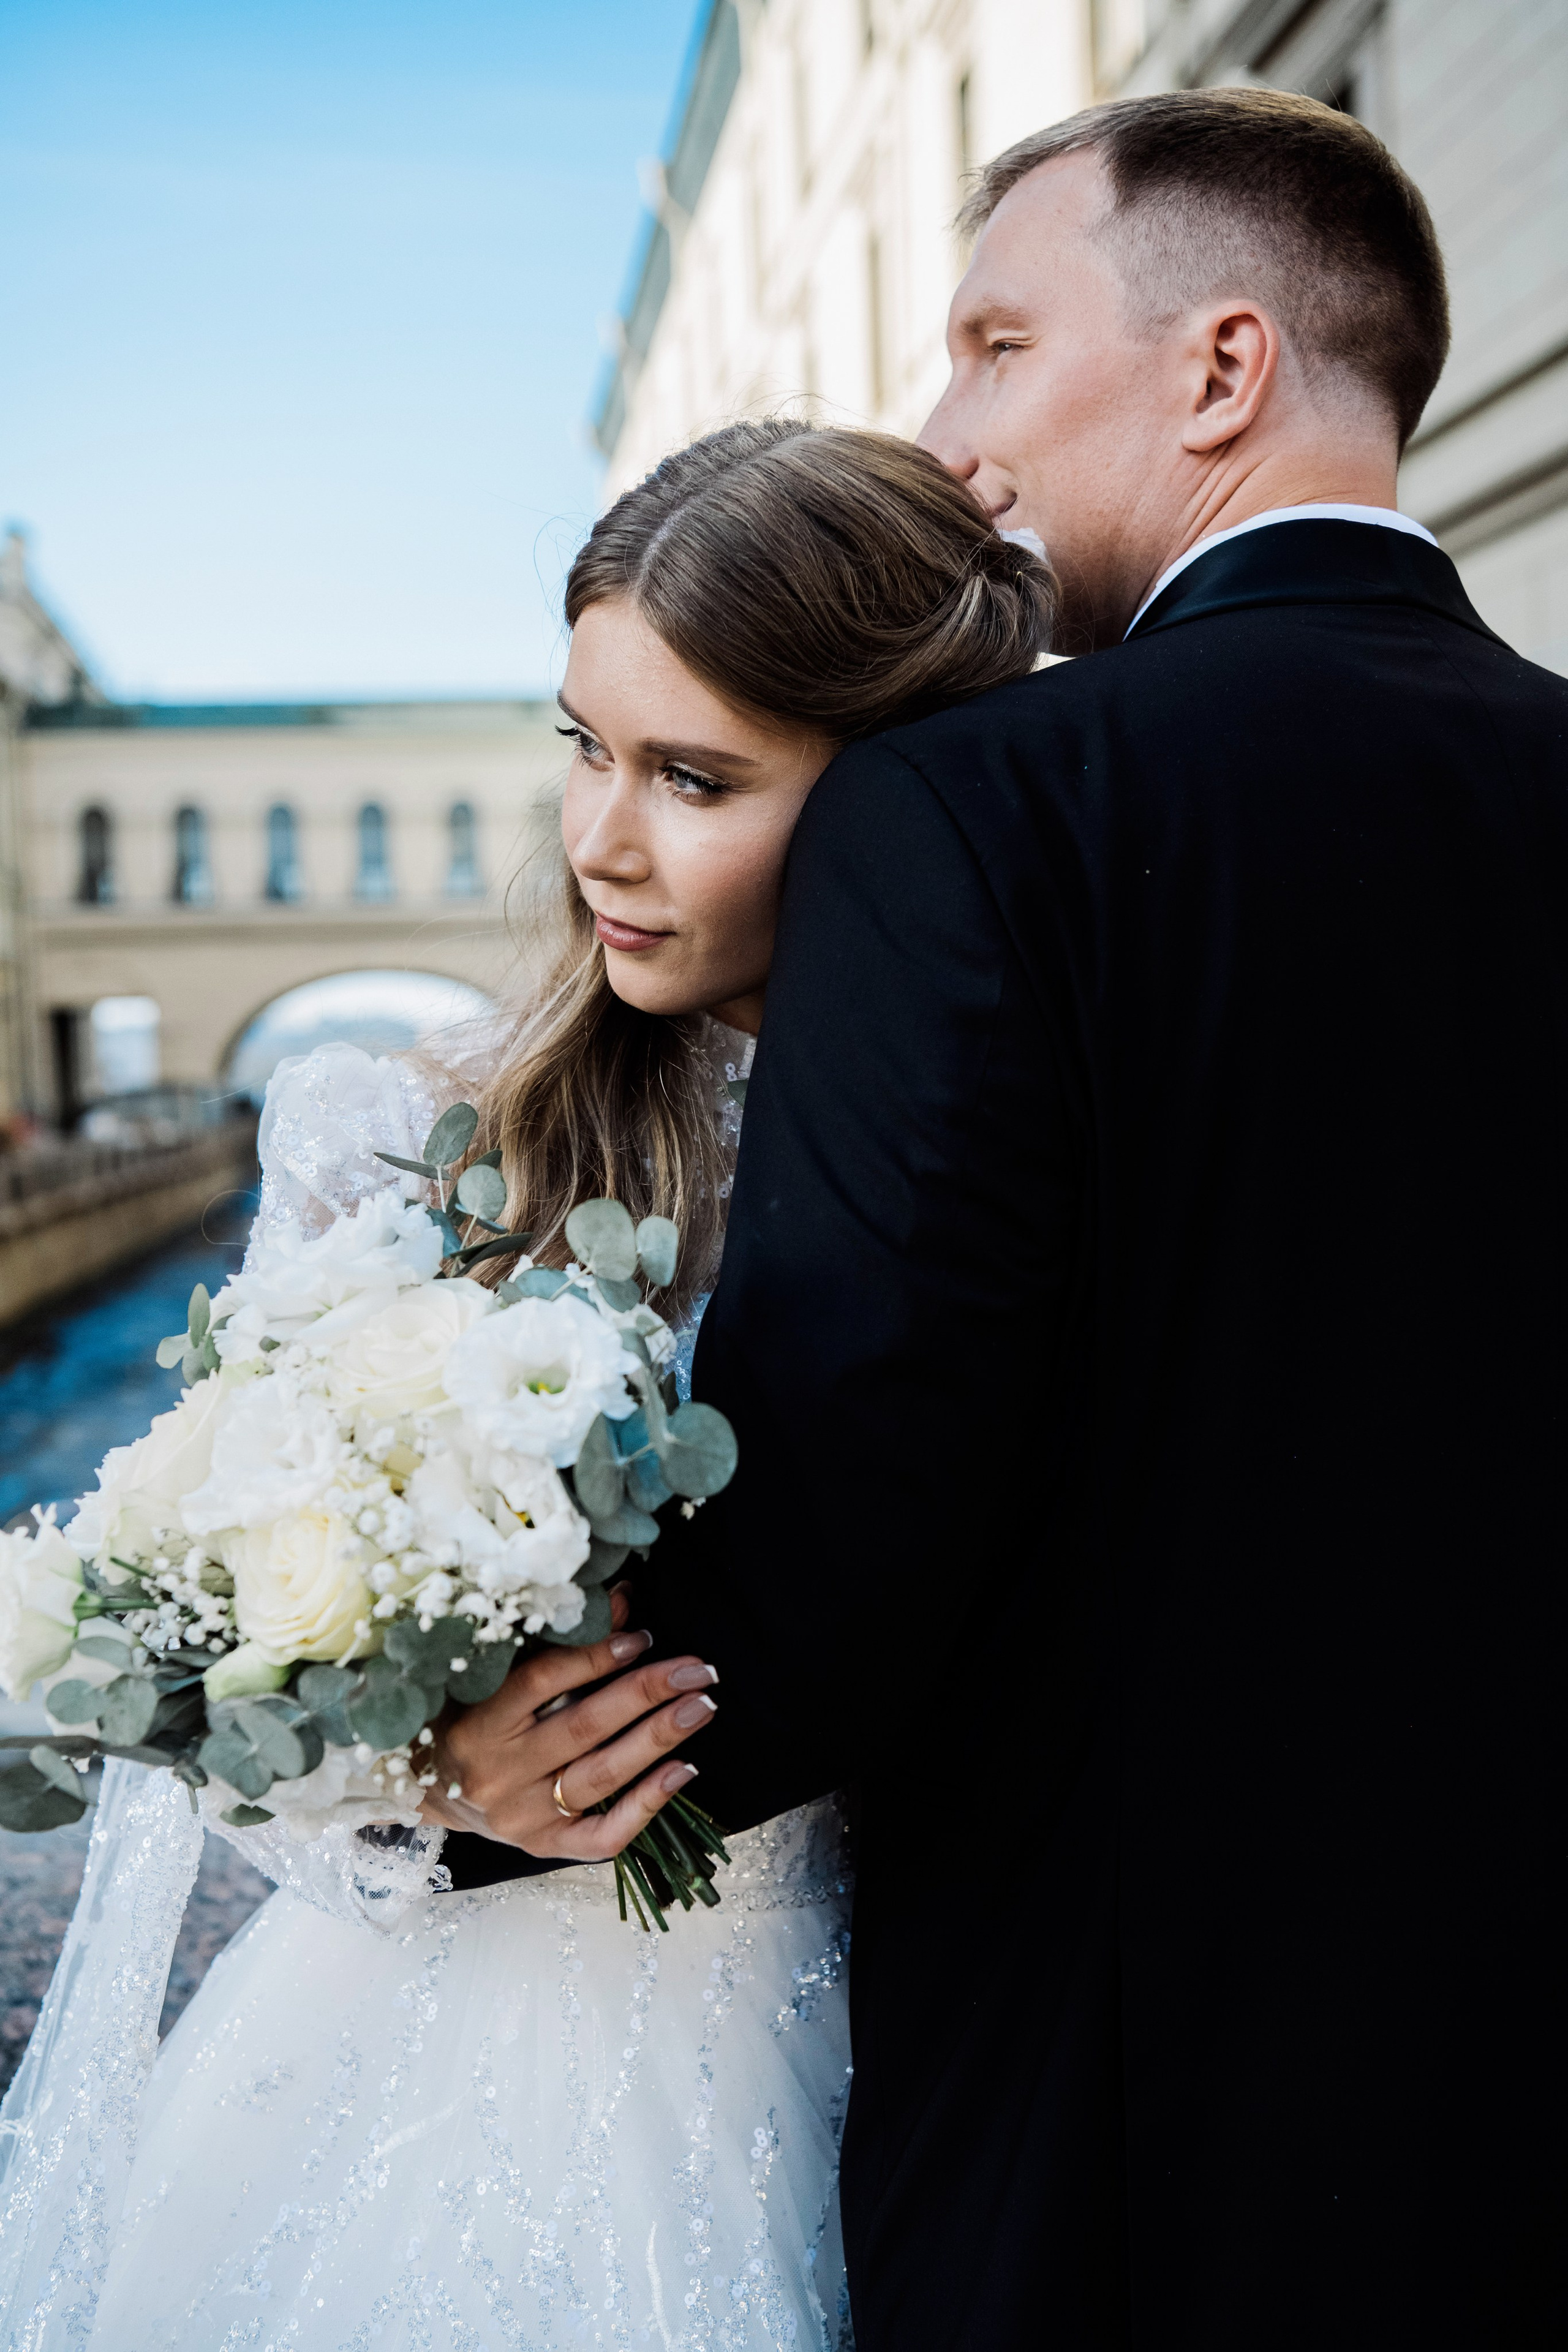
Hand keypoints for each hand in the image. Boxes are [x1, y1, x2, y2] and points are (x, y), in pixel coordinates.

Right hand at [418, 1622, 718, 1860]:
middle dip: (646, 1693)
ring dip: (657, 1739)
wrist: (426, 1786)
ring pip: (600, 1776)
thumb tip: (625, 1601)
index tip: (641, 1636)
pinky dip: (647, 1805)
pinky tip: (684, 1772)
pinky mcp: (541, 1847)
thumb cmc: (469, 1715)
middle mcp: (498, 1771)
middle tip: (697, 1670)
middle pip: (583, 1727)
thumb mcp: (498, 1674)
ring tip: (701, 1707)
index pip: (542, 1682)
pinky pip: (602, 1836)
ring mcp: (521, 1816)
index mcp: (478, 1719)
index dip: (594, 1656)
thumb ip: (557, 1640)